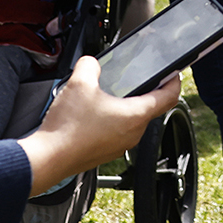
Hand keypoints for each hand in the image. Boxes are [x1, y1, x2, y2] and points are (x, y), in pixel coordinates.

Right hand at [17, 60, 180, 193]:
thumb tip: (91, 63)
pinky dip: (113, 119)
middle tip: (138, 78)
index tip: (174, 73)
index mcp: (135, 116)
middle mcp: (133, 134)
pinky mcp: (107, 152)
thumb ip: (90, 65)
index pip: (168, 97)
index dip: (174, 81)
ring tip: (110, 94)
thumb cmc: (67, 128)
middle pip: (151, 108)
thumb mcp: (80, 83)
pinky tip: (94, 112)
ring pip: (133, 121)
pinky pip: (118, 132)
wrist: (48, 158)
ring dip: (127, 106)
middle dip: (147, 91)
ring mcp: (120, 146)